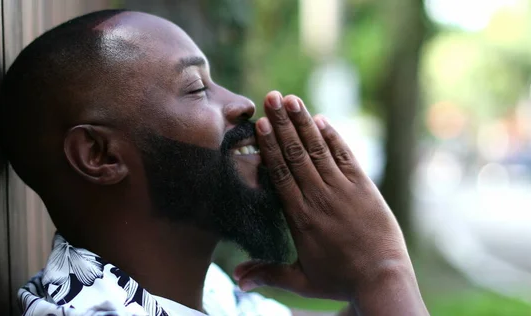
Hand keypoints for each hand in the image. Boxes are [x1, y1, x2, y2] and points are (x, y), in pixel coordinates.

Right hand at [233, 92, 423, 311]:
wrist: (382, 280)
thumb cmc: (339, 282)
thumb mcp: (300, 282)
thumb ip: (267, 273)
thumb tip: (235, 279)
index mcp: (300, 218)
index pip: (280, 174)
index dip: (271, 146)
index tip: (261, 124)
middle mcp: (319, 198)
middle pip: (296, 154)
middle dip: (283, 124)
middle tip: (271, 97)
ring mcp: (343, 190)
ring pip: (318, 150)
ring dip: (304, 123)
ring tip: (291, 100)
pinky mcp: (364, 188)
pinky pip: (345, 156)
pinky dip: (334, 137)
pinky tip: (322, 120)